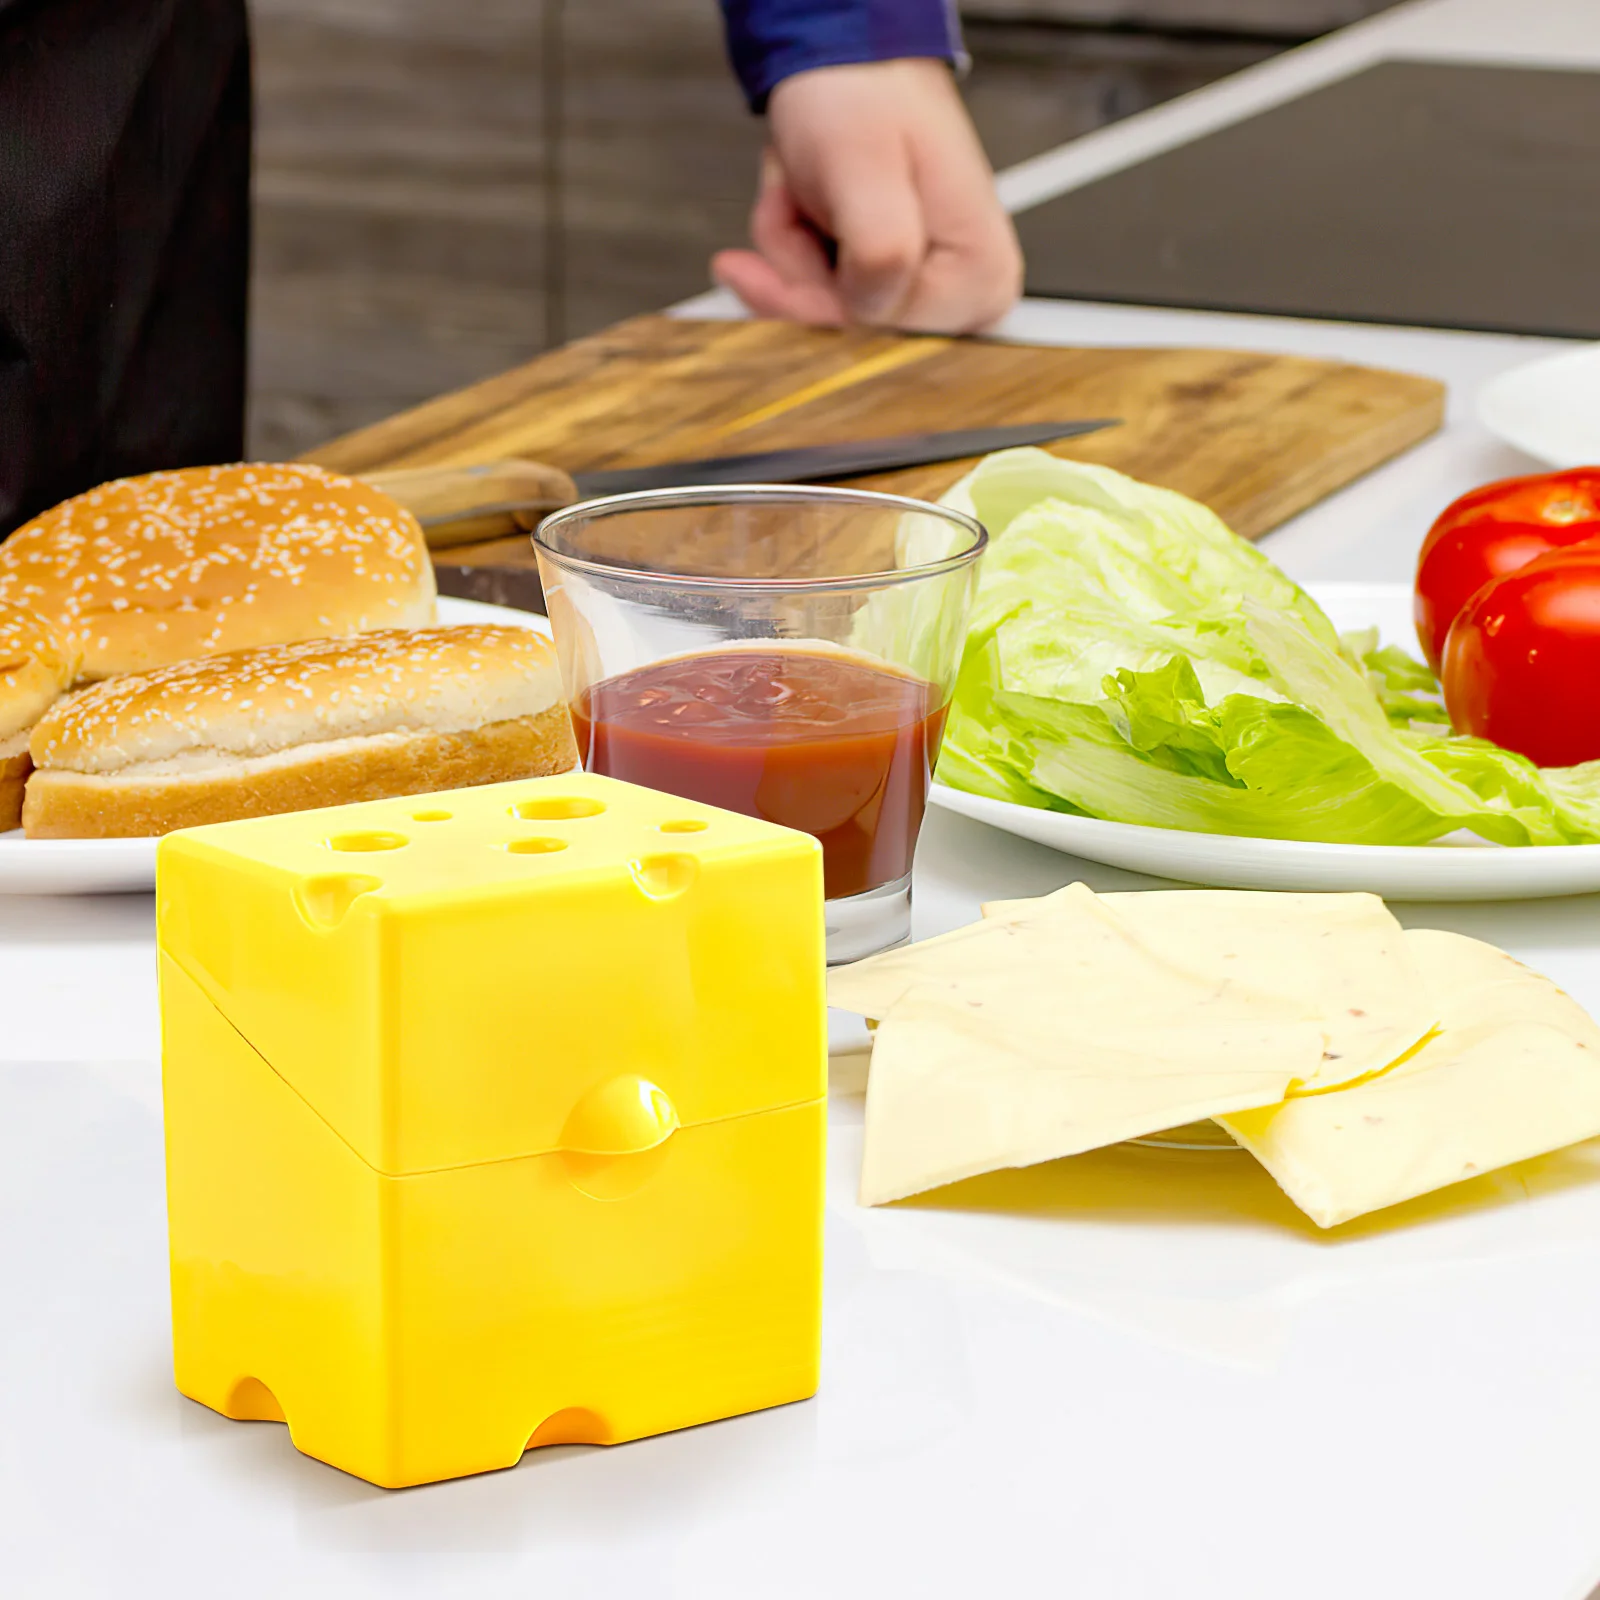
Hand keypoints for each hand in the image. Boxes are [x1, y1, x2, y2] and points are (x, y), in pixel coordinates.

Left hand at [711, 59, 1022, 334]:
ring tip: (803, 189)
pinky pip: (820, 294)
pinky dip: (795, 249)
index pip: (877, 333)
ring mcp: (926, 289)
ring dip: (792, 251)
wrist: (846, 61)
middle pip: (849, 329)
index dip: (816, 295)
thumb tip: (873, 313)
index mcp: (979, 277)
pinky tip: (803, 203)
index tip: (783, 246)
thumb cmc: (862, 96)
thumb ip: (880, 256)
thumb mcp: (865, 169)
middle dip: (801, 267)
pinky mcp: (890, 280)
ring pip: (826, 312)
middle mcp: (963, 294)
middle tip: (795, 200)